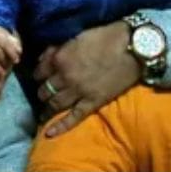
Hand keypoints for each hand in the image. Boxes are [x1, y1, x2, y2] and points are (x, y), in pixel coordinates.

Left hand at [34, 20, 138, 136]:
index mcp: (59, 59)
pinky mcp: (94, 102)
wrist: (132, 48)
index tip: (39, 77)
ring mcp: (79, 91)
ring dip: (48, 108)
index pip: (39, 72)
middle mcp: (65, 77)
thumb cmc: (103, 38)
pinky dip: (61, 126)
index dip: (38, 75)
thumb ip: (56, 49)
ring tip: (44, 111)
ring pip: (55, 103)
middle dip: (42, 92)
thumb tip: (42, 60)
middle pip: (45, 90)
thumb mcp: (74, 38)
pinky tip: (49, 133)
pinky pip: (74, 117)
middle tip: (42, 94)